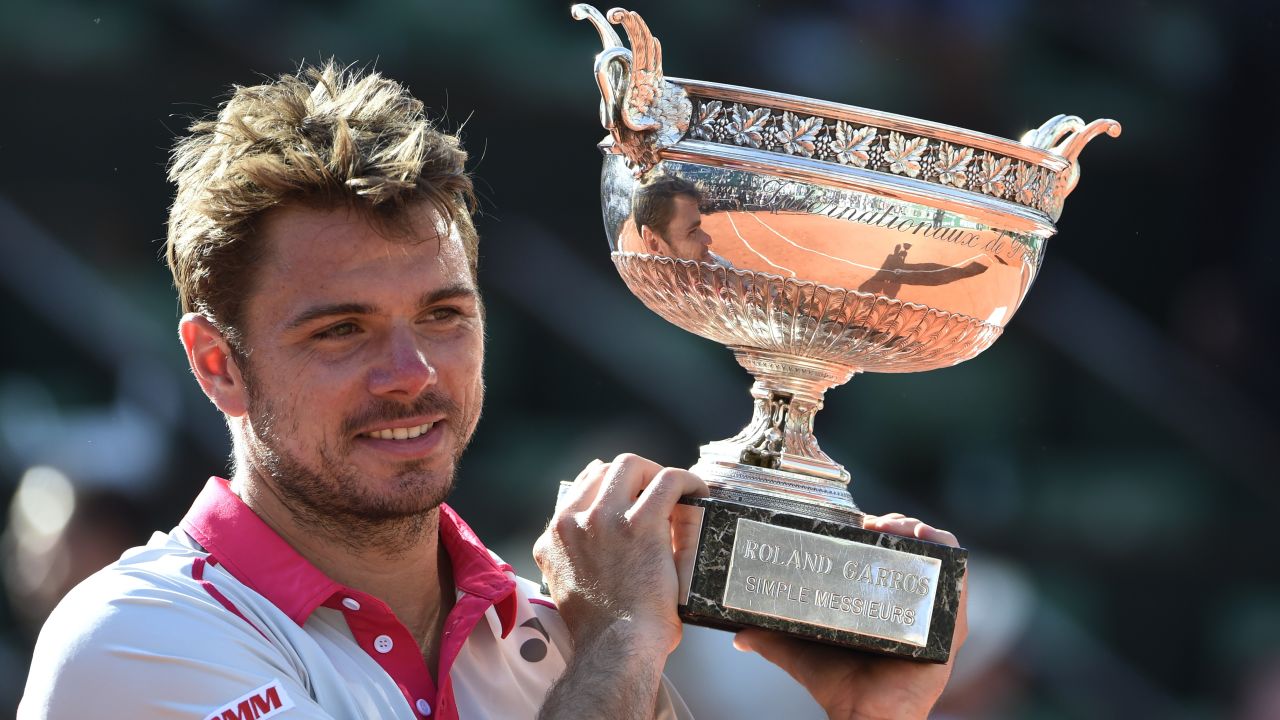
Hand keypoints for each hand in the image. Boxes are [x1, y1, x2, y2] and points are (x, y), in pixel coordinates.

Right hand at [533, 453, 707, 655]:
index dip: (611, 485)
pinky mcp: (640, 524)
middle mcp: (573, 522)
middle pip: (604, 470)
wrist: (615, 649)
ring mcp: (604, 519)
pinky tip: (697, 491)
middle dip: (634, 475)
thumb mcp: (567, 585)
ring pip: (632, 465)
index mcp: (554, 538)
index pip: (581, 486)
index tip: (632, 495)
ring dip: (655, 473)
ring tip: (676, 490)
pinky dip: (686, 480)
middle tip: (656, 493)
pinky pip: (668, 480)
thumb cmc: (602, 631)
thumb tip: (597, 548)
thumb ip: (574, 558)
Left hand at [732, 514, 967, 719]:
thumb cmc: (838, 685)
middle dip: (898, 525)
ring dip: (921, 533)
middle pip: (912, 550)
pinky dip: (949, 556)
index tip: (859, 522)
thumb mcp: (799, 649)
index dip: (878, 531)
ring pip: (936, 559)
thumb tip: (738, 633)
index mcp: (882, 603)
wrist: (863, 715)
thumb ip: (769, 637)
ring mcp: (932, 614)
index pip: (886, 554)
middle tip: (874, 523)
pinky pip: (958, 584)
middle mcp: (911, 605)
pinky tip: (926, 540)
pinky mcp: (950, 628)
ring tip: (896, 526)